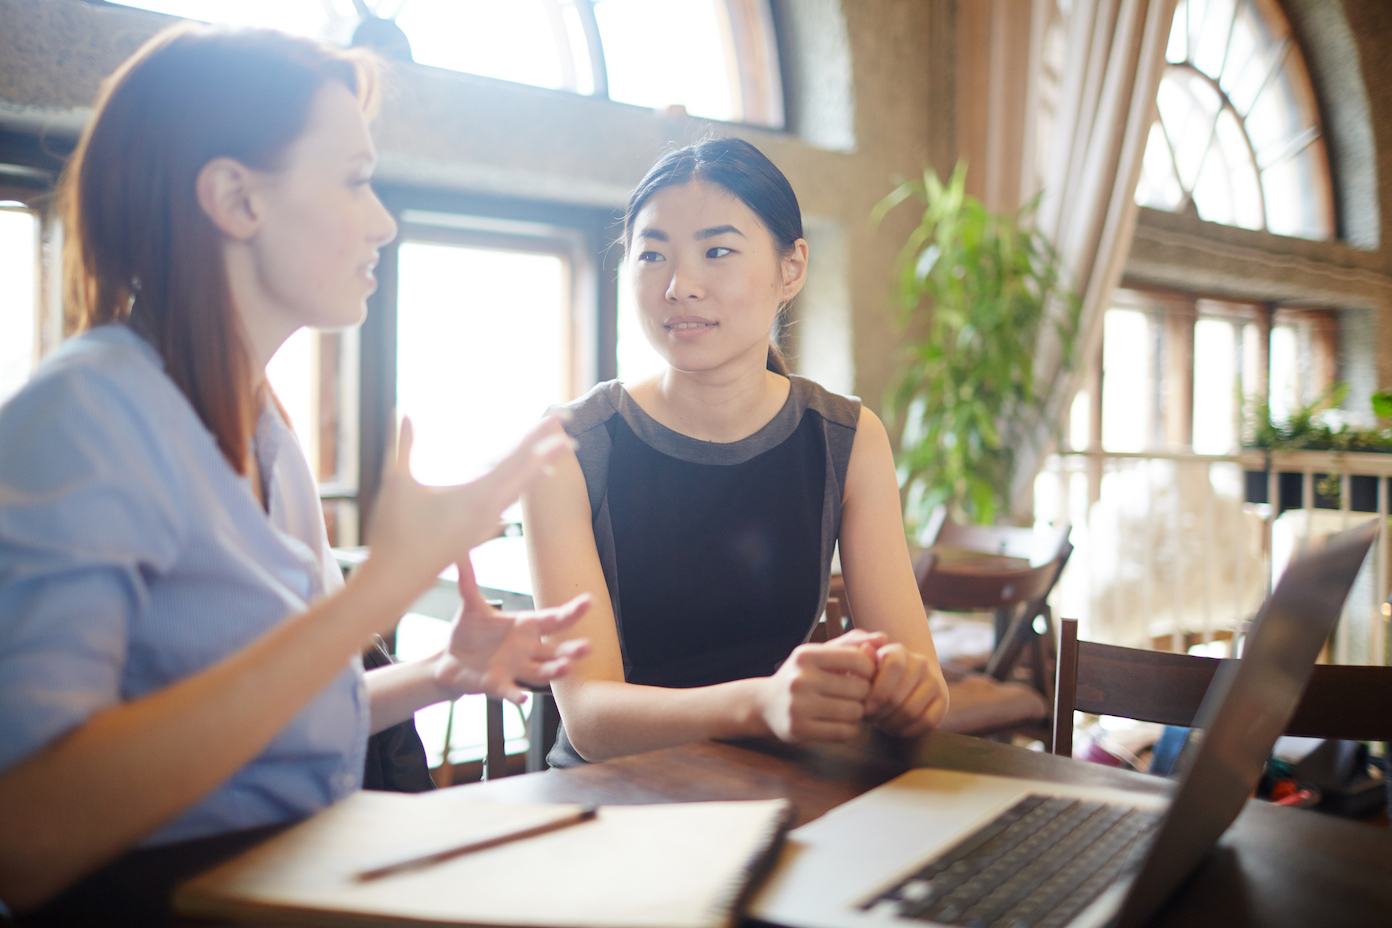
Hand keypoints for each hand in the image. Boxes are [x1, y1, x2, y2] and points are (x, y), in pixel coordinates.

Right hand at [366, 416, 571, 593]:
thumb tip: (402, 411)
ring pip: (519, 489)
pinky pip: (508, 503)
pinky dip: (521, 486)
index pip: (516, 459)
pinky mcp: (477, 532)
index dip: (537, 437)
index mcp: (476, 496)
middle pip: (527, 472)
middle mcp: (489, 510)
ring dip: (538, 467)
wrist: (396, 582)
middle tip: (569, 427)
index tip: (558, 419)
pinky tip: (524, 482)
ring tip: (555, 452)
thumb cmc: (394, 534)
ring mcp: (485, 524)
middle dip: (549, 448)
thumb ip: (403, 445)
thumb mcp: (397, 483)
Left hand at [433, 560, 591, 704]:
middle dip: (572, 649)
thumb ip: (468, 581)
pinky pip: (511, 691)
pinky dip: (517, 696)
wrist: (450, 659)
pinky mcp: (498, 685)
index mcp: (525, 626)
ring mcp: (515, 668)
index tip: (589, 601)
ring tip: (566, 667)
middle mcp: (526, 649)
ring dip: (554, 671)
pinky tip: (523, 700)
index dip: (572, 611)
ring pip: (541, 672)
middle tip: (588, 646)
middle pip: (556, 650)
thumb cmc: (468, 631)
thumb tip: (460, 551)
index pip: (553, 619)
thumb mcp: (470, 605)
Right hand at [756, 634, 883, 742]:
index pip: (858, 660)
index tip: (864, 676)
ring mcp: (798, 706)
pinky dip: (850, 729)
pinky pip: (844, 732)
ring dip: (858, 713)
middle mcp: (800, 679)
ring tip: (849, 709)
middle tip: (856, 696)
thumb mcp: (819, 653)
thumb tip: (882, 638)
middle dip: (864, 694)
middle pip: (859, 689)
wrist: (765, 704)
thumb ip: (851, 643)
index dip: (870, 670)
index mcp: (806, 655)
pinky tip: (842, 723)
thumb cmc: (801, 676)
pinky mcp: (799, 730)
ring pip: (854, 712)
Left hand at [862, 642, 948, 736]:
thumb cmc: (875, 678)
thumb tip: (866, 648)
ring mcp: (934, 681)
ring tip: (881, 724)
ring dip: (892, 723)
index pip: (893, 667)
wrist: (903, 683)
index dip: (878, 691)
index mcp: (898, 651)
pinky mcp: (943, 700)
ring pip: (912, 711)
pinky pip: (927, 721)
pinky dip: (909, 730)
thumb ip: (863, 660)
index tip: (865, 708)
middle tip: (871, 719)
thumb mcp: (864, 668)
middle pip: (899, 695)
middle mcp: (920, 662)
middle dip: (881, 712)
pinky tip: (896, 729)